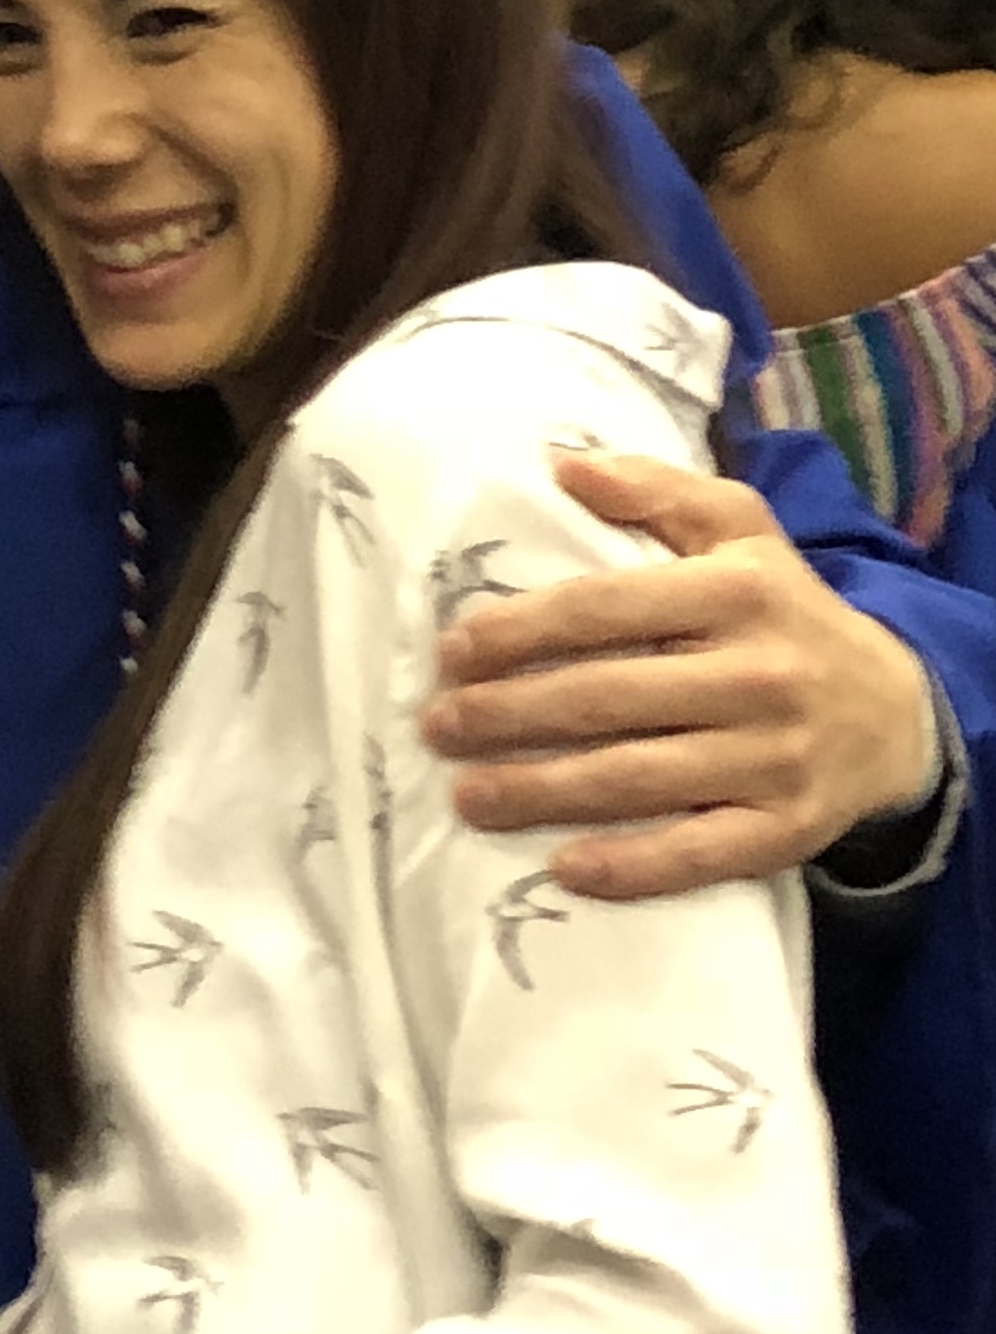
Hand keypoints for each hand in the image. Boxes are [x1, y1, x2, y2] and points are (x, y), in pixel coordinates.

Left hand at [421, 451, 936, 901]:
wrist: (897, 709)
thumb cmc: (783, 607)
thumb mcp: (738, 526)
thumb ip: (652, 489)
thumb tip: (563, 464)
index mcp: (736, 590)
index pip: (605, 608)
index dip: (521, 630)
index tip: (452, 649)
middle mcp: (757, 674)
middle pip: (608, 698)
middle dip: (509, 715)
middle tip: (437, 726)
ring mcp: (773, 758)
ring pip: (639, 780)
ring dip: (542, 792)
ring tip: (466, 796)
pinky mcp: (787, 830)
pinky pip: (700, 855)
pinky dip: (631, 866)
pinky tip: (564, 869)